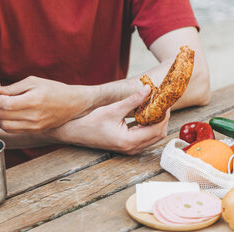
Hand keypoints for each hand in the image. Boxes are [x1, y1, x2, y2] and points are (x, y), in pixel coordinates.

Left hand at [0, 76, 95, 132]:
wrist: (72, 103)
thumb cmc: (52, 89)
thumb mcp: (33, 81)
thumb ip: (14, 88)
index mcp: (34, 100)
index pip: (6, 104)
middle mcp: (34, 116)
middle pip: (3, 116)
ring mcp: (34, 126)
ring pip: (5, 126)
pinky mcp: (34, 131)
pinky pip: (12, 131)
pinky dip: (4, 123)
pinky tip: (6, 114)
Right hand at [51, 85, 168, 154]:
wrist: (76, 133)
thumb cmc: (91, 122)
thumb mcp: (113, 109)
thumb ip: (133, 100)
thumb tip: (148, 90)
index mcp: (130, 141)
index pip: (157, 129)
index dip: (164, 115)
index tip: (163, 102)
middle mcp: (132, 148)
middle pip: (158, 135)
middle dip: (162, 119)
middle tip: (161, 104)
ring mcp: (130, 150)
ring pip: (153, 137)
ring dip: (156, 123)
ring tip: (153, 108)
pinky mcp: (127, 147)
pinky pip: (145, 138)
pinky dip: (148, 127)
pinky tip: (144, 115)